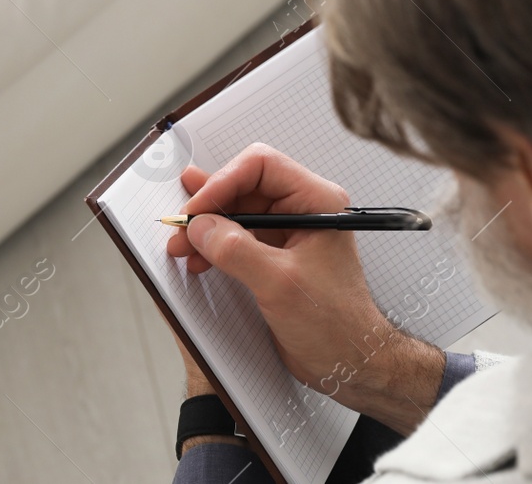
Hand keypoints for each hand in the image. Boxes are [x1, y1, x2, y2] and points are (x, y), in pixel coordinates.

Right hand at [165, 144, 445, 434]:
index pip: (261, 167)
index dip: (223, 181)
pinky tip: (197, 256)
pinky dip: (214, 244)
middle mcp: (303, 210)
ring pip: (237, 211)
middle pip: (244, 186)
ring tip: (182, 244)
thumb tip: (200, 226)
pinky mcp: (276, 254)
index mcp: (316, 202)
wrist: (349, 364)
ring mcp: (289, 232)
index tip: (198, 208)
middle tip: (182, 225)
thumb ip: (236, 250)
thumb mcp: (279, 284)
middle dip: (209, 206)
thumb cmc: (335, 325)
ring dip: (207, 226)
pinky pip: (238, 236)